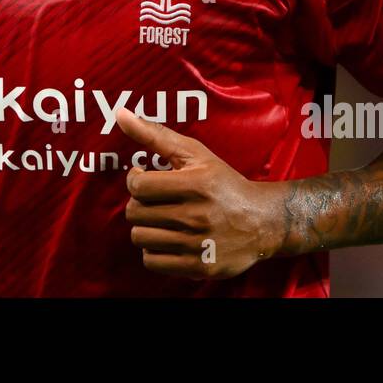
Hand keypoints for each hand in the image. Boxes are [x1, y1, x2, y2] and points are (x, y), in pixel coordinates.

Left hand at [116, 106, 280, 279]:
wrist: (262, 222)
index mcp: (196, 184)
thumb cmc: (222, 183)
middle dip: (140, 204)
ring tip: (163, 219)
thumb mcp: (194, 153)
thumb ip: (155, 134)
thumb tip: (120, 114)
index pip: (138, 186)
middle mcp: (197, 215)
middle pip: (135, 213)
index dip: (135, 180)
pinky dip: (154, 251)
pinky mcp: (198, 267)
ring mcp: (198, 244)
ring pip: (140, 237)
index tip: (145, 178)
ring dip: (146, 227)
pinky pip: (151, 262)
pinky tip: (168, 239)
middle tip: (156, 200)